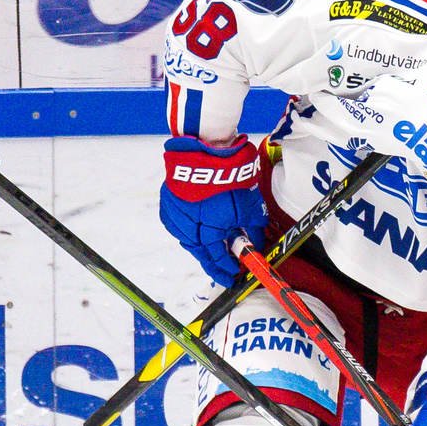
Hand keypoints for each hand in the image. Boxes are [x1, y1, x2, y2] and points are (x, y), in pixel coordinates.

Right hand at [160, 135, 267, 285]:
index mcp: (209, 232)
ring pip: (187, 240)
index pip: (218, 258)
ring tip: (210, 251)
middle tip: (222, 272)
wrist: (206, 152)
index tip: (234, 273)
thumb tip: (257, 244)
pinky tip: (196, 230)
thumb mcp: (249, 206)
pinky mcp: (169, 205)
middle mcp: (190, 229)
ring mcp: (176, 217)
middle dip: (212, 264)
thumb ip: (253, 229)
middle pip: (200, 253)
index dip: (226, 268)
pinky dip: (187, 231)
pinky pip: (177, 225)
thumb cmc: (229, 179)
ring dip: (200, 247)